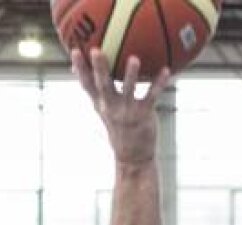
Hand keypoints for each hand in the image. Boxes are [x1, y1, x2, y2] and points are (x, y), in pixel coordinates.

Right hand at [72, 49, 170, 166]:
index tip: (75, 51)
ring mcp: (128, 111)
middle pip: (103, 85)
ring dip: (130, 75)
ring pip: (128, 90)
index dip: (80, 68)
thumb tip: (79, 70)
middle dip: (100, 68)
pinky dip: (159, 83)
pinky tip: (166, 69)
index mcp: (101, 104)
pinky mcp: (144, 115)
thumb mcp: (103, 110)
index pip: (86, 85)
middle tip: (96, 50)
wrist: (132, 156)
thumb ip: (96, 90)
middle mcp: (112, 107)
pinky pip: (152, 96)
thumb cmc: (118, 127)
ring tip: (134, 58)